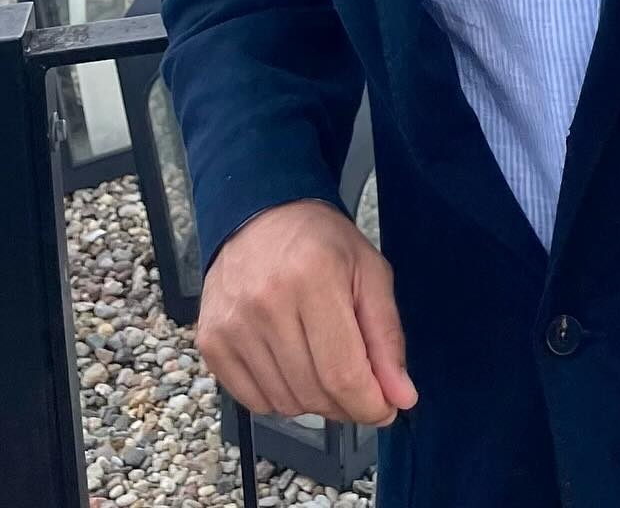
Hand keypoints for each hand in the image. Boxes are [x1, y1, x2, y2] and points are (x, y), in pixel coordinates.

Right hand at [196, 199, 417, 427]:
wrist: (261, 217)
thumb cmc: (322, 243)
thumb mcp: (370, 273)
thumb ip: (387, 337)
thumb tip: (401, 396)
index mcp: (314, 277)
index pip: (343, 372)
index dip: (369, 404)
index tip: (385, 408)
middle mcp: (266, 303)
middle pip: (313, 393)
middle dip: (346, 404)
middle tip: (359, 385)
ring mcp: (234, 325)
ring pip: (284, 403)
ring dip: (314, 401)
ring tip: (323, 364)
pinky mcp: (212, 342)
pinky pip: (253, 402)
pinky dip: (281, 398)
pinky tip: (293, 366)